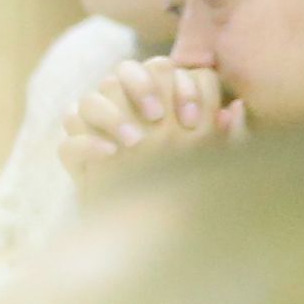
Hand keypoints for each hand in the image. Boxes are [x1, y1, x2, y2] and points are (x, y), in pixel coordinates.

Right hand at [58, 56, 245, 184]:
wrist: (167, 233)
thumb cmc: (200, 191)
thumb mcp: (222, 162)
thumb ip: (231, 135)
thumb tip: (236, 107)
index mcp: (164, 102)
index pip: (163, 69)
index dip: (180, 84)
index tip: (194, 120)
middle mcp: (130, 111)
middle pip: (121, 72)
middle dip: (140, 85)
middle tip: (157, 117)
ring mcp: (99, 135)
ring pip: (88, 101)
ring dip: (110, 115)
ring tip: (135, 143)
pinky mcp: (80, 163)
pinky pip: (68, 143)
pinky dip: (85, 144)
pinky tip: (111, 155)